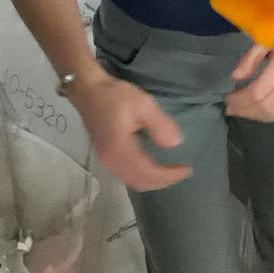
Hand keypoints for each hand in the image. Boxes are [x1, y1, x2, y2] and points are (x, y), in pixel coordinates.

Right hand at [69, 74, 193, 190]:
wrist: (87, 89)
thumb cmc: (114, 95)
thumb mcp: (143, 104)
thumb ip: (160, 125)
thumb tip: (174, 145)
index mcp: (120, 151)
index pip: (149, 173)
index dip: (169, 175)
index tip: (187, 169)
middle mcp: (111, 162)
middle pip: (140, 183)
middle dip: (163, 181)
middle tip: (181, 172)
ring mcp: (106, 160)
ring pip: (132, 181)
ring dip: (152, 180)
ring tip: (169, 171)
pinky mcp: (105, 156)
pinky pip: (126, 175)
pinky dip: (142, 176)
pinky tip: (152, 166)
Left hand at [225, 16, 273, 122]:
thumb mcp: (268, 38)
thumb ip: (251, 58)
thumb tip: (235, 77)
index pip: (257, 92)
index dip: (239, 99)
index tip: (227, 97)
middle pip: (265, 107)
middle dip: (244, 110)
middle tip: (230, 108)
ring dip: (255, 116)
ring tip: (241, 111)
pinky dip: (268, 116)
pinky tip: (258, 111)